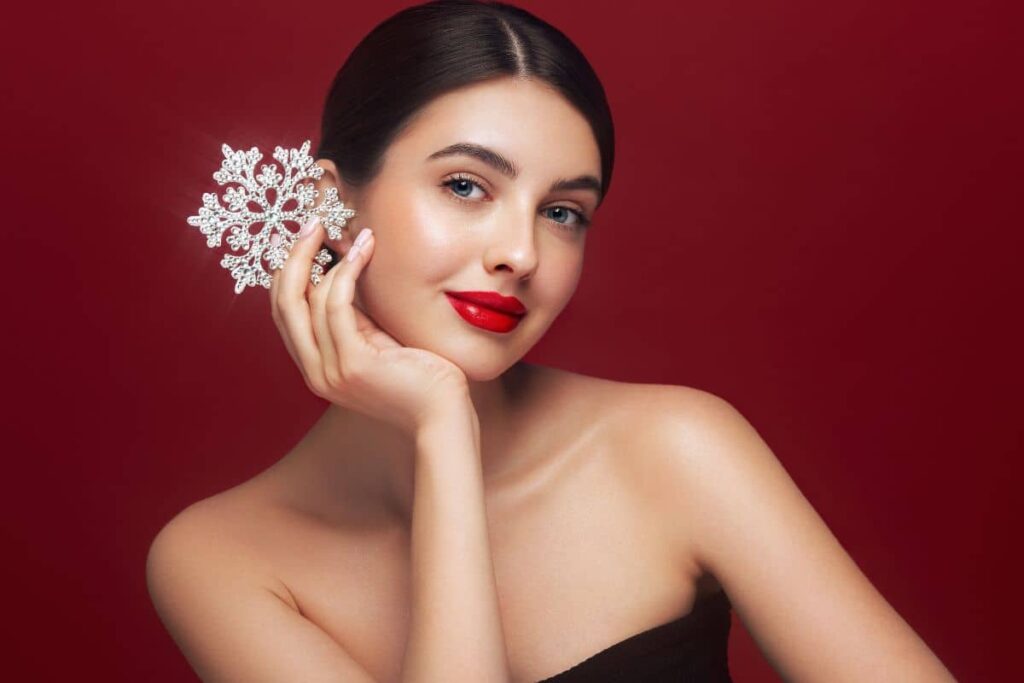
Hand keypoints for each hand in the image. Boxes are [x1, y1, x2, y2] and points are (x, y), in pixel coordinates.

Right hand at [270, 218, 470, 435]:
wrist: (443, 417)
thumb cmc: (421, 378)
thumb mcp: (378, 343)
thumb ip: (355, 318)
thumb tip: (343, 271)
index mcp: (316, 367)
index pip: (283, 313)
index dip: (284, 271)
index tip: (296, 237)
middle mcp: (315, 372)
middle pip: (283, 303)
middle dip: (292, 257)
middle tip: (312, 223)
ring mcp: (330, 371)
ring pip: (307, 300)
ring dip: (326, 257)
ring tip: (352, 232)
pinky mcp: (353, 364)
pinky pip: (336, 306)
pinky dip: (347, 272)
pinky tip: (364, 250)